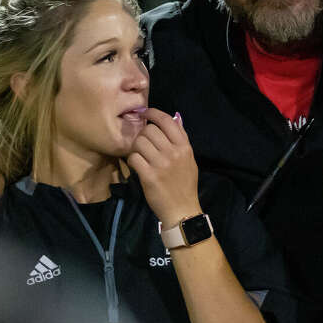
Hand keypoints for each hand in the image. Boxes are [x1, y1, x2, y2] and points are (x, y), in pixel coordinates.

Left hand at [127, 109, 201, 226]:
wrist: (182, 209)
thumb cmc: (185, 184)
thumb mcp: (189, 159)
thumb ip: (181, 139)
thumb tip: (175, 118)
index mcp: (184, 147)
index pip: (167, 120)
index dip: (153, 113)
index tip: (145, 113)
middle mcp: (174, 153)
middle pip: (149, 130)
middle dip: (143, 136)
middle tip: (144, 145)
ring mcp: (161, 164)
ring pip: (139, 142)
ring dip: (136, 148)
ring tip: (141, 157)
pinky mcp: (149, 176)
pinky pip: (134, 158)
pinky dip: (133, 161)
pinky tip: (138, 167)